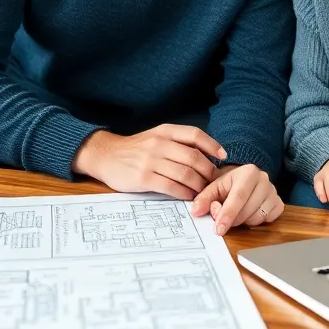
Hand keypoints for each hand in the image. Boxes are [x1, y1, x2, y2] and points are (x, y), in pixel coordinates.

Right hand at [73, 125, 226, 199]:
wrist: (106, 155)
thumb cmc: (135, 149)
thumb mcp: (155, 137)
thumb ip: (176, 142)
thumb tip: (205, 154)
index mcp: (164, 131)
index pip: (195, 135)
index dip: (212, 145)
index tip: (223, 156)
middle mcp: (159, 144)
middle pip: (194, 157)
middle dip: (208, 171)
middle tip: (213, 180)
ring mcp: (151, 161)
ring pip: (185, 174)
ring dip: (198, 185)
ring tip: (202, 191)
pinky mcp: (144, 178)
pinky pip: (172, 187)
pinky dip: (184, 193)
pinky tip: (188, 196)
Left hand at [190, 164, 282, 234]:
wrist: (244, 179)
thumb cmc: (228, 184)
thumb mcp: (214, 187)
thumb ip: (203, 198)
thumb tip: (196, 211)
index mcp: (248, 172)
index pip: (238, 197)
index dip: (227, 214)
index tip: (219, 229)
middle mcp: (264, 179)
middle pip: (248, 210)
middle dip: (233, 220)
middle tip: (224, 220)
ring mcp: (273, 192)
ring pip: (258, 217)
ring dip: (244, 221)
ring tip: (238, 213)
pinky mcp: (279, 203)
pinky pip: (269, 219)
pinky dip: (258, 221)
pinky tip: (250, 213)